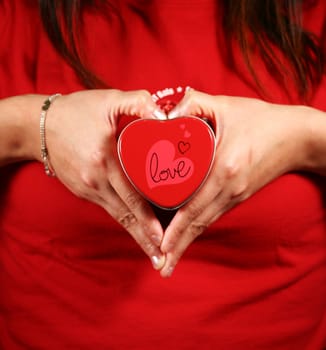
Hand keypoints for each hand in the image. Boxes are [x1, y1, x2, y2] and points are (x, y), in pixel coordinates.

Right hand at [44, 89, 166, 269]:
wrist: (39, 125)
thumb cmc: (75, 112)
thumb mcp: (108, 100)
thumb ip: (138, 102)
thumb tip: (165, 115)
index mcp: (104, 161)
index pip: (132, 198)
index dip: (148, 220)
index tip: (163, 239)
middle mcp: (95, 182)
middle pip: (125, 216)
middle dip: (144, 239)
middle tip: (161, 259)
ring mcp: (88, 189)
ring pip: (117, 216)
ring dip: (134, 233)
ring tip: (151, 251)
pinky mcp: (84, 190)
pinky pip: (108, 208)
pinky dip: (123, 219)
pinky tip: (134, 225)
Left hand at [159, 89, 308, 276]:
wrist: (299, 137)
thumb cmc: (263, 121)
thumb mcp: (227, 106)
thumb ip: (194, 103)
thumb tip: (165, 112)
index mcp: (225, 169)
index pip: (194, 207)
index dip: (176, 230)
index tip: (160, 246)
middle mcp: (230, 189)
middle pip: (199, 224)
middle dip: (178, 246)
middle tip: (161, 266)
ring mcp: (237, 195)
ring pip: (207, 224)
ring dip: (188, 242)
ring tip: (170, 258)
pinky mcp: (240, 195)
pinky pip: (215, 215)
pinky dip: (199, 228)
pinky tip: (188, 234)